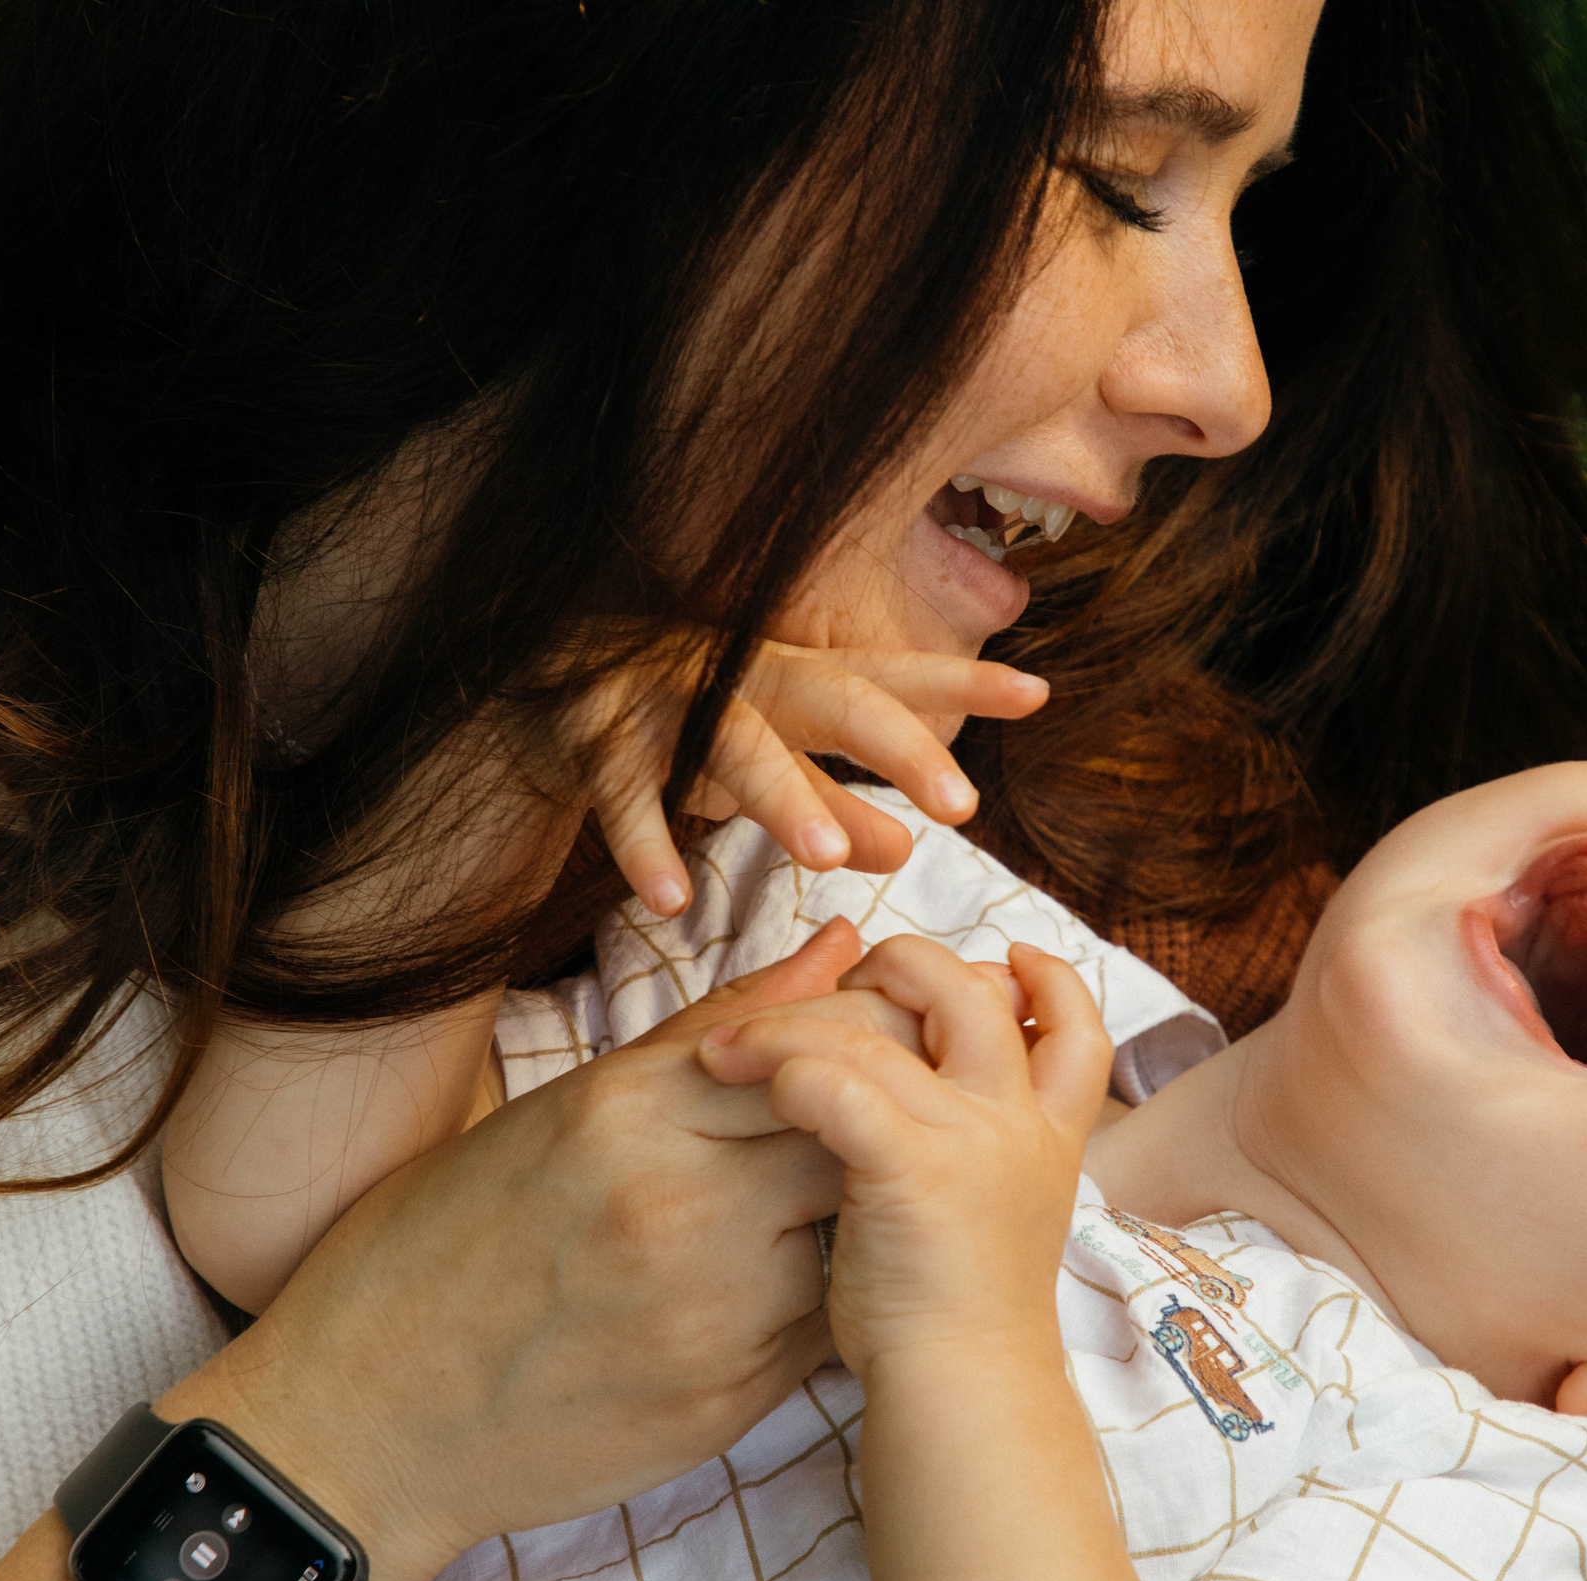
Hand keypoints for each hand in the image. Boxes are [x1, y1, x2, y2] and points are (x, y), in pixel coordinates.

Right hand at [160, 921, 869, 1580]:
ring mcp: (709, 1306)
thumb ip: (714, 1028)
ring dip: (851, 1218)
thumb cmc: (449, 1242)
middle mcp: (678, 1200)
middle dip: (873, 1126)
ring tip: (798, 1215)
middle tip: (862, 1132)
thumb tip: (841, 943)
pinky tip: (773, 1288)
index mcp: (627, 1108)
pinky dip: (822, 1298)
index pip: (818, 1044)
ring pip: (856, 1233)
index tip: (867, 1050)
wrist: (369, 1414)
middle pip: (852, 1133)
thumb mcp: (565, 1109)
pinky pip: (828, 1327)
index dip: (865, 1043)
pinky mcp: (727, 1395)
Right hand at [575, 640, 1047, 915]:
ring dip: (783, 797)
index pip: (894, 675)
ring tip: (826, 859)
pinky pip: (623, 792)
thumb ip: (841, 805)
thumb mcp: (775, 763)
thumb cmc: (688, 729)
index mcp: (797, 676)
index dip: (963, 682)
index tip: (1038, 694)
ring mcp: (668, 695)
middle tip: (960, 805)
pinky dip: (647, 845)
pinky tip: (673, 902)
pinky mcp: (596, 732)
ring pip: (735, 742)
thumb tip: (911, 850)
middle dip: (898, 747)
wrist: (547, 683)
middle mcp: (742, 672)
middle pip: (834, 699)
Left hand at [696, 935, 1112, 1377]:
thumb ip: (970, 1145)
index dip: (1046, 981)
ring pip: (879, 1026)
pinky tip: (735, 1075)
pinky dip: (779, 1065)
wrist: (967, 1392)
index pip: (1078, 1027)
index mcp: (1051, 1136)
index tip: (1007, 962)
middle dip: (905, 965)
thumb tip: (915, 1093)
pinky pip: (835, 1082)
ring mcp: (973, 1139)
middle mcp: (1020, 1122)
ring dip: (790, 1021)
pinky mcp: (913, 1168)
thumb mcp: (988, 1213)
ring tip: (727, 1043)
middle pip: (974, 992)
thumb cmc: (957, 1319)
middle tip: (847, 984)